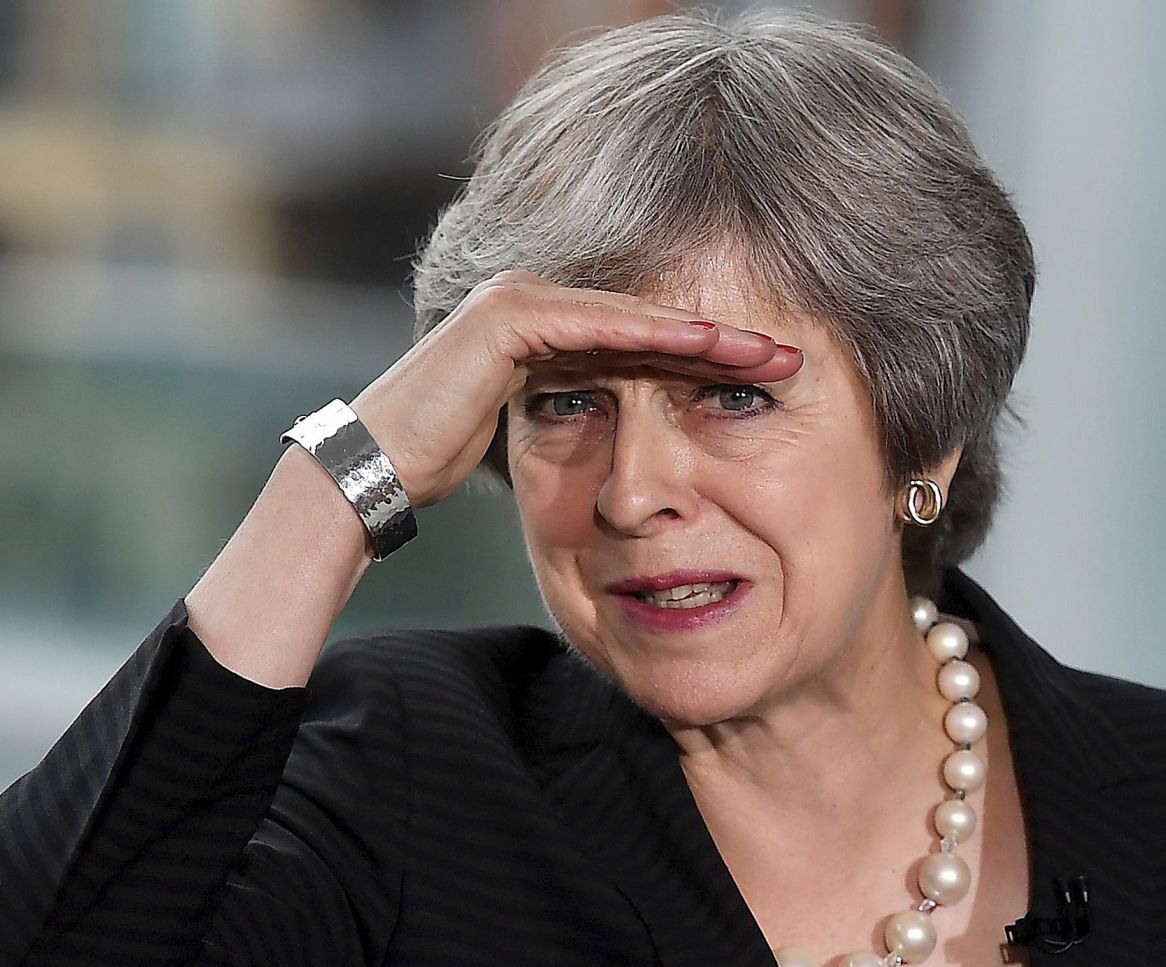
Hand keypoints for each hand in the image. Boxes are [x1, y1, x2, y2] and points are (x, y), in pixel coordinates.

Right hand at [349, 270, 802, 507]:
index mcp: (547, 333)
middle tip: (791, 355)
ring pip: (634, 319)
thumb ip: (576, 420)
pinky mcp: (508, 313)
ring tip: (767, 351)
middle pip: (650, 325)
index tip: (773, 381)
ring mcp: (522, 300)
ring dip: (705, 334)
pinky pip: (598, 325)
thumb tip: (623, 445)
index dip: (710, 361)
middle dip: (723, 343)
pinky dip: (655, 335)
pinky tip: (709, 343)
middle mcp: (538, 303)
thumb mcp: (532, 440)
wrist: (374, 468)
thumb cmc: (441, 461)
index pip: (646, 345)